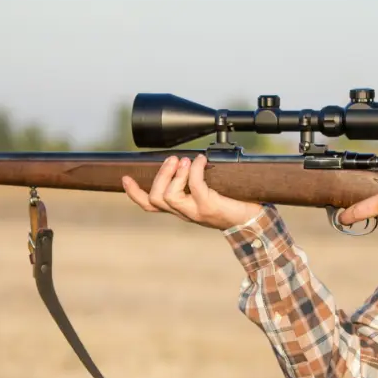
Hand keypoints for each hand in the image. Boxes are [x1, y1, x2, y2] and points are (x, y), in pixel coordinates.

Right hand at [122, 154, 262, 230]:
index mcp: (180, 208)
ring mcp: (195, 212)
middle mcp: (184, 213)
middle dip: (160, 175)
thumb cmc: (231, 202)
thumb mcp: (206, 192)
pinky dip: (195, 170)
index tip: (125, 178)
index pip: (150, 205)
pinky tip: (201, 161)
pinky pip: (195, 187)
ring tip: (185, 161)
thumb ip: (192, 181)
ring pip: (169, 196)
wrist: (252, 219)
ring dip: (175, 174)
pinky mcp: (209, 208)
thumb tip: (183, 158)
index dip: (134, 193)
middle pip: (156, 199)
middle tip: (173, 159)